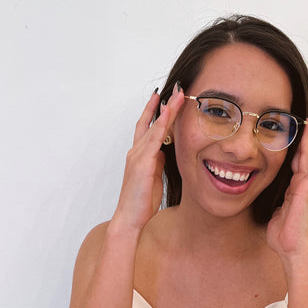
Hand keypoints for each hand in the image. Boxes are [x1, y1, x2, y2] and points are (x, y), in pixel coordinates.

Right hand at [112, 83, 184, 232]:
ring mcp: (138, 156)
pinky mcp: (142, 164)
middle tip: (175, 89)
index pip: (147, 127)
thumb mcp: (153, 177)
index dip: (155, 112)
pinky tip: (169, 114)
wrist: (130, 218)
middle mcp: (136, 151)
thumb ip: (157, 163)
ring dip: (166, 110)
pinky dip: (161, 125)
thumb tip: (164, 153)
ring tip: (178, 95)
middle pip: (150, 122)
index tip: (164, 97)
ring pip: (154, 127)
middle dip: (162, 104)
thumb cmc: (141, 201)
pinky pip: (154, 139)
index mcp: (139, 155)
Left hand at [266, 122, 307, 260]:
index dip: (294, 152)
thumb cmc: (284, 239)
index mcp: (291, 192)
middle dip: (302, 140)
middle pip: (301, 158)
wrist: (292, 251)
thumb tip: (273, 206)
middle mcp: (299, 187)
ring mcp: (304, 187)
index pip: (293, 167)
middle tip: (303, 122)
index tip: (293, 138)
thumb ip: (274, 207)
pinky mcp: (307, 189)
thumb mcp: (273, 217)